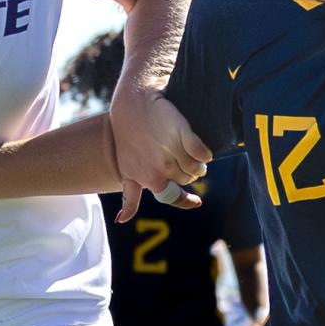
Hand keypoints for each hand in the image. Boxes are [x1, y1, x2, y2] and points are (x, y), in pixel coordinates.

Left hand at [110, 84, 210, 222]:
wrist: (133, 104)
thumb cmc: (128, 140)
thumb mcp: (126, 172)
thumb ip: (130, 198)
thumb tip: (120, 221)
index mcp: (149, 180)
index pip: (173, 198)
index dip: (186, 201)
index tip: (197, 201)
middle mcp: (160, 169)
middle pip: (187, 180)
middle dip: (188, 174)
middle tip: (181, 160)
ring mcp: (172, 152)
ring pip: (197, 168)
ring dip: (198, 163)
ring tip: (190, 152)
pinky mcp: (184, 134)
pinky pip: (203, 153)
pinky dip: (204, 153)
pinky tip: (198, 146)